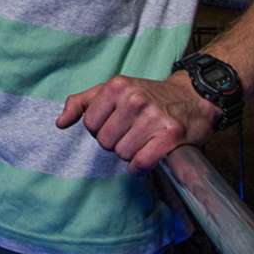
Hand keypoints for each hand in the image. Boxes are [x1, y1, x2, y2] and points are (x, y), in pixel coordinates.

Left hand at [54, 74, 219, 172]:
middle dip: (116, 142)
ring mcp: (153, 116)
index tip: (116, 124)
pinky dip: (140, 166)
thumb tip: (60, 123)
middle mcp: (134, 99)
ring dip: (130, 154)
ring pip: (122, 153)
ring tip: (143, 141)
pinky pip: (141, 162)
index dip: (101, 129)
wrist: (192, 98)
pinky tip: (145, 158)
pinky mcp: (171, 134)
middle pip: (105, 141)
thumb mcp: (114, 90)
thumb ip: (83, 103)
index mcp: (117, 86)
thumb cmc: (149, 96)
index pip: (89, 124)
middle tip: (132, 134)